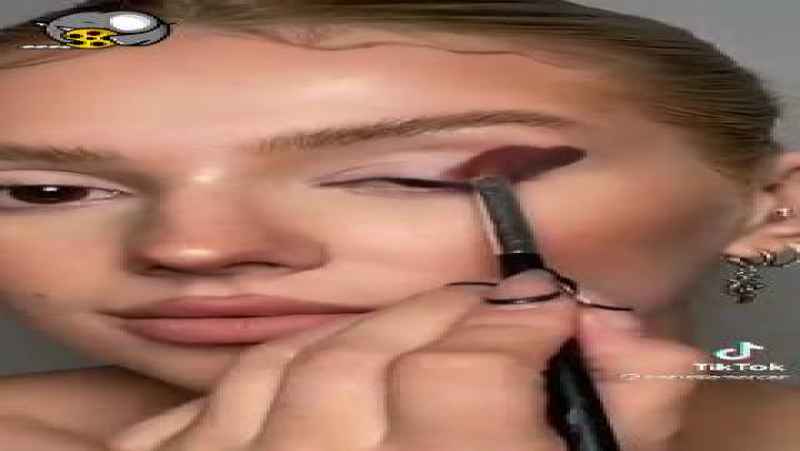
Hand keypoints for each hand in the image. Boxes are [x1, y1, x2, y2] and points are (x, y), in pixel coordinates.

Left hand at [107, 269, 706, 450]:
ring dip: (353, 338)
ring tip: (412, 330)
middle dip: (438, 316)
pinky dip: (249, 391)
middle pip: (352, 370)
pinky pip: (187, 427)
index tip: (552, 311)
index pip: (455, 383)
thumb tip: (643, 352)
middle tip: (493, 306)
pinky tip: (306, 380)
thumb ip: (612, 440)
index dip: (515, 328)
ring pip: (270, 379)